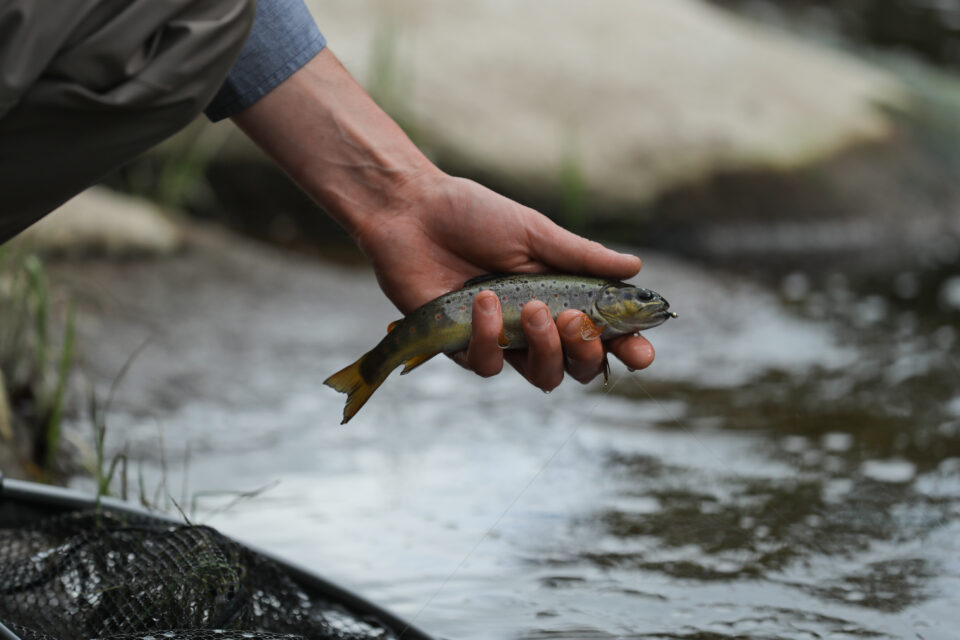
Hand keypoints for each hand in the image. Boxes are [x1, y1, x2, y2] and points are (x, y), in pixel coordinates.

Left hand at [232, 48, 653, 389]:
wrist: (411, 211)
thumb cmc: (473, 215)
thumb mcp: (533, 231)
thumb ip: (581, 256)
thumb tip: (636, 268)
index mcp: (559, 294)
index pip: (603, 332)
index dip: (627, 348)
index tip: (641, 352)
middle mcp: (534, 324)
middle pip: (578, 367)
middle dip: (587, 353)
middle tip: (577, 322)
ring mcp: (499, 338)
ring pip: (541, 376)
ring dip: (545, 348)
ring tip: (534, 310)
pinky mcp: (461, 346)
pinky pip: (488, 365)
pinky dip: (490, 337)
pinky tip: (483, 302)